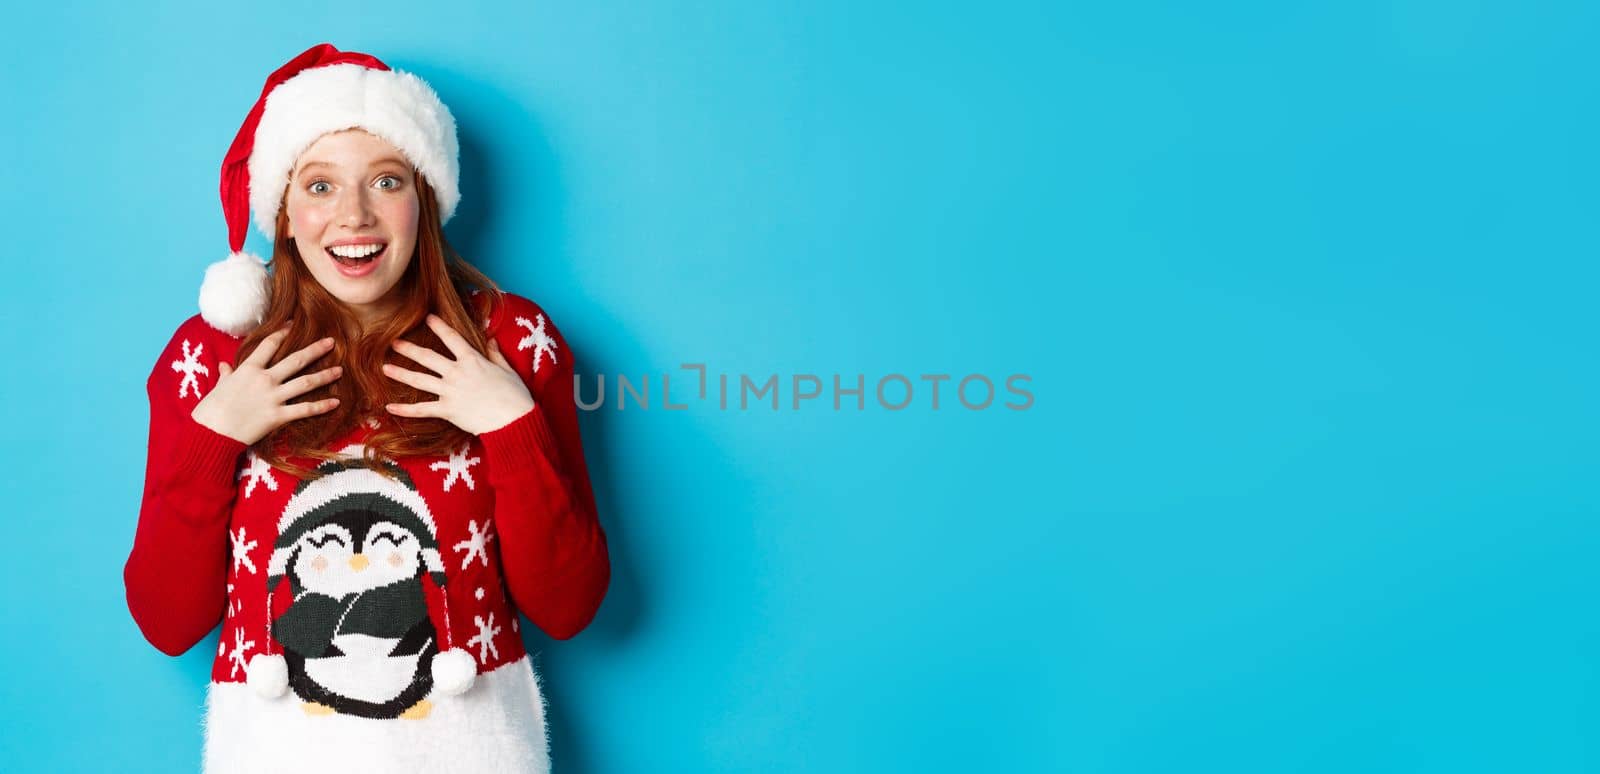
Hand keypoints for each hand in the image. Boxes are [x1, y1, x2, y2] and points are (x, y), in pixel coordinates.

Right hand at [191, 329, 341, 444]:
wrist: (211, 433)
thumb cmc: (210, 410)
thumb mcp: (217, 387)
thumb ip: (226, 375)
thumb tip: (224, 365)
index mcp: (248, 369)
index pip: (269, 344)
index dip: (282, 332)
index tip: (294, 324)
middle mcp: (264, 379)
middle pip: (295, 360)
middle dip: (315, 350)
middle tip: (331, 342)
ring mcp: (273, 397)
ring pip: (305, 382)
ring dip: (324, 376)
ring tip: (340, 370)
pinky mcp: (278, 416)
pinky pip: (304, 409)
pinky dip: (321, 406)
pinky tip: (336, 402)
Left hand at [383, 314, 535, 433]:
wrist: (513, 420)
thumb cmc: (515, 395)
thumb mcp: (507, 369)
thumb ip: (495, 353)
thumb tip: (490, 338)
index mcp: (472, 360)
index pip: (452, 338)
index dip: (439, 326)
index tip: (428, 317)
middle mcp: (457, 372)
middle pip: (427, 357)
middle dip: (409, 349)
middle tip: (393, 342)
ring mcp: (450, 391)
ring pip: (420, 380)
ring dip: (401, 373)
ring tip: (384, 368)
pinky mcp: (447, 410)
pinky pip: (422, 409)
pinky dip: (405, 410)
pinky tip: (390, 407)